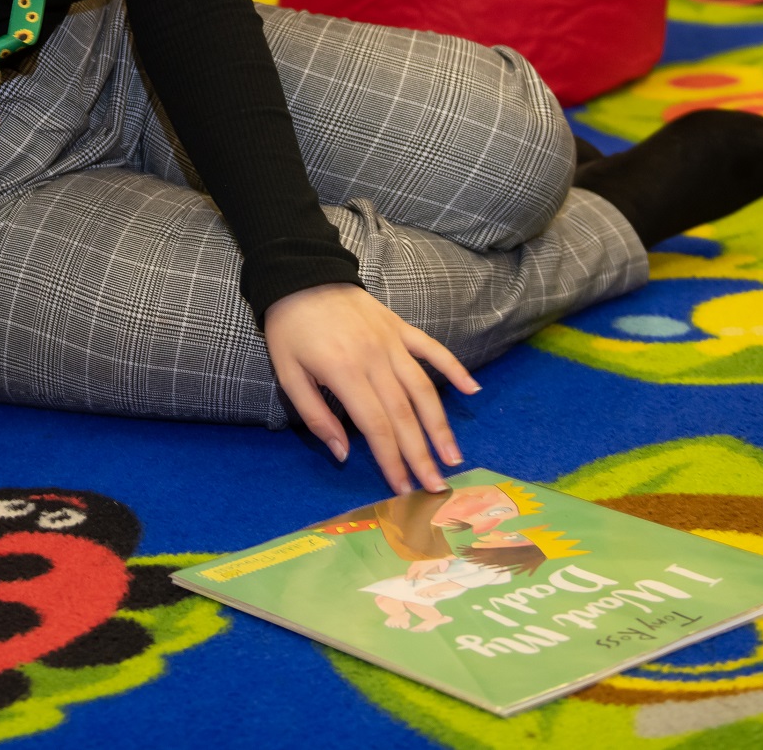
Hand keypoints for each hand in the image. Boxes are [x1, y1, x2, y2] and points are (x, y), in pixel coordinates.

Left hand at [262, 283, 479, 492]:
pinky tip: (473, 390)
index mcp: (345, 373)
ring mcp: (392, 341)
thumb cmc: (290, 329)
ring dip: (441, 425)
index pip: (376, 426)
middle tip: (437, 486)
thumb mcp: (289, 375)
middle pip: (405, 415)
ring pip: (424, 389)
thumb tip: (344, 454)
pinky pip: (433, 349)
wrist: (300, 275)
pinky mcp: (400, 327)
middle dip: (422, 455)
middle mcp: (375, 359)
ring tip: (454, 456)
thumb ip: (316, 416)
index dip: (392, 460)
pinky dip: (454, 369)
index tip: (404, 489)